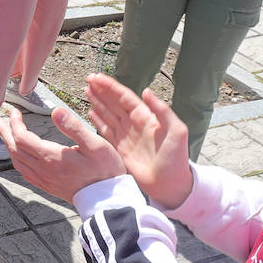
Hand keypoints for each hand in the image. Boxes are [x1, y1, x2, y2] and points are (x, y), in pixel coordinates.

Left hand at [0, 106, 126, 202]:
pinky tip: (20, 155)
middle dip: (4, 132)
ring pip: (17, 161)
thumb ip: (73, 126)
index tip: (15, 111)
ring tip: (5, 134)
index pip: (22, 138)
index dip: (15, 123)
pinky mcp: (48, 187)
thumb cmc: (106, 171)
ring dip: (8, 145)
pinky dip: (17, 159)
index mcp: (52, 157)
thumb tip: (55, 111)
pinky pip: (25, 172)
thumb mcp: (96, 144)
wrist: (109, 201)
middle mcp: (44, 170)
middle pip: (14, 149)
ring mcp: (45, 180)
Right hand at [85, 74, 193, 208]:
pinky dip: (97, 121)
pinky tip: (90, 112)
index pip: (124, 97)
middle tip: (87, 79)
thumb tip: (146, 91)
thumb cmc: (176, 158)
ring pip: (108, 114)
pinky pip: (105, 131)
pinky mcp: (119, 149)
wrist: (170, 184)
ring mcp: (125, 136)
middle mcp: (134, 124)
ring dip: (97, 102)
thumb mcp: (176, 131)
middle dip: (101, 91)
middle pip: (113, 103)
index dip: (110, 87)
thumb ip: (162, 110)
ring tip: (86, 90)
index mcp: (146, 117)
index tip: (97, 78)